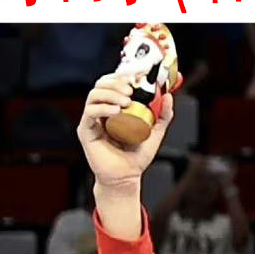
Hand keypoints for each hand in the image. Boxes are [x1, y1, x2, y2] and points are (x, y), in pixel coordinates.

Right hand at [78, 72, 171, 188]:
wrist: (127, 177)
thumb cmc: (136, 156)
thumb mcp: (155, 132)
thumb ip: (162, 115)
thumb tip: (168, 96)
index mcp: (114, 106)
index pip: (113, 83)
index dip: (122, 76)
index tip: (136, 77)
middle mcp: (101, 110)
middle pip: (101, 84)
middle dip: (116, 83)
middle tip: (131, 90)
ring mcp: (92, 119)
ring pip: (94, 94)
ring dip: (110, 94)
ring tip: (126, 102)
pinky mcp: (86, 130)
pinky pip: (90, 112)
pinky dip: (103, 108)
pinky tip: (116, 113)